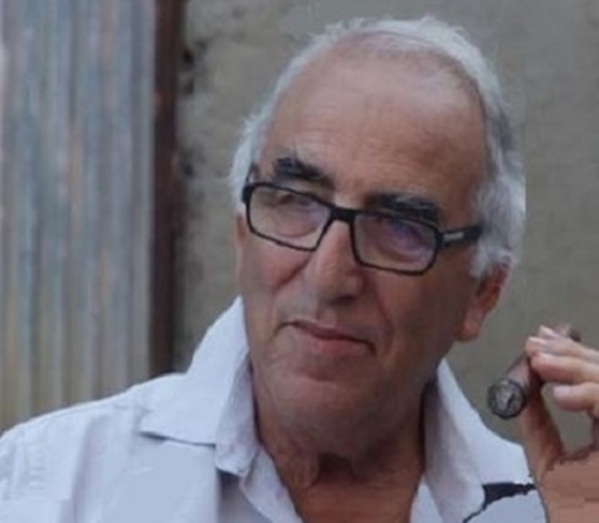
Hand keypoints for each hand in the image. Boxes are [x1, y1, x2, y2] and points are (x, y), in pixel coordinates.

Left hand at [519, 326, 598, 522]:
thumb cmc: (574, 512)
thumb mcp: (548, 456)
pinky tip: (561, 395)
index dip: (569, 355)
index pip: (595, 379)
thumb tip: (524, 382)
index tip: (538, 342)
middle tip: (535, 347)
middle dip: (567, 353)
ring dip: (573, 367)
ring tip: (541, 364)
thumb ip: (538, 420)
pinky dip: (590, 395)